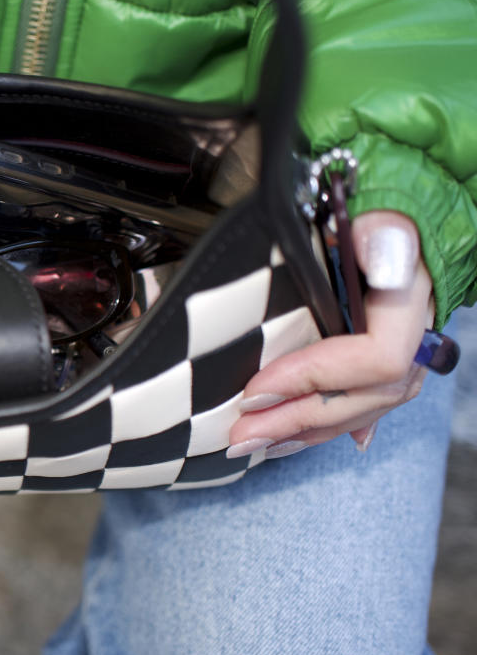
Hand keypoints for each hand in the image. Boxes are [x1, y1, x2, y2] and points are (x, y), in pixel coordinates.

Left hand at [227, 211, 430, 459]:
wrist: (397, 209)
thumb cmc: (380, 209)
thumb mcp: (382, 213)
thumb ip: (386, 238)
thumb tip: (386, 263)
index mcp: (410, 305)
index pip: (373, 360)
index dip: (315, 378)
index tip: (257, 386)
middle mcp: (413, 338)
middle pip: (361, 397)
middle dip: (296, 419)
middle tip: (241, 435)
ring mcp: (403, 352)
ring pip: (360, 408)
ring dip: (306, 429)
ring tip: (258, 445)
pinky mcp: (383, 354)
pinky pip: (361, 402)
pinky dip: (329, 423)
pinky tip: (303, 441)